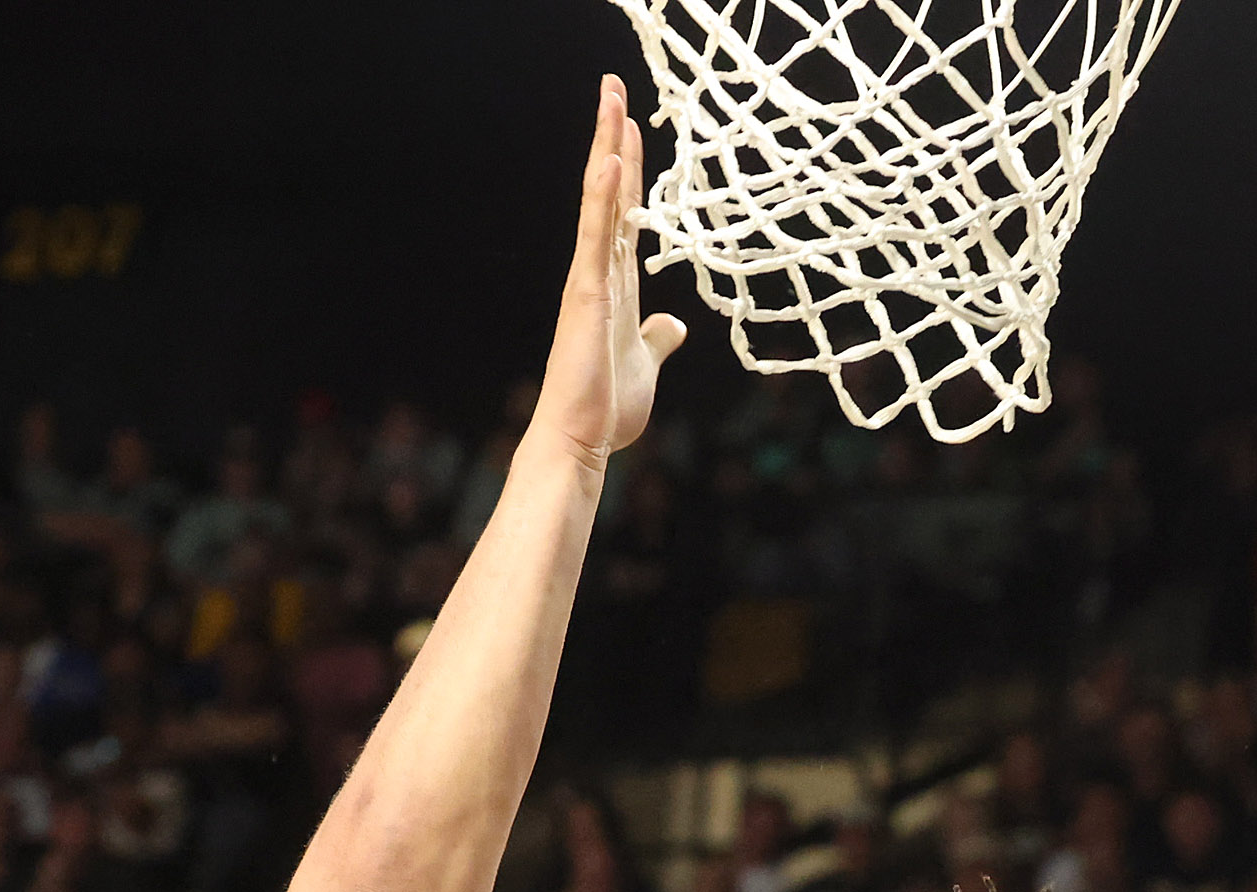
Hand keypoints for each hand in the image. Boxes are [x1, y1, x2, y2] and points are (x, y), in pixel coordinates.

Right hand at [530, 77, 688, 473]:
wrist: (581, 440)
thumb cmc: (606, 407)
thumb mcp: (648, 362)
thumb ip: (658, 337)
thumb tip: (675, 322)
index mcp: (616, 282)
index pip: (625, 211)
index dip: (630, 167)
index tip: (632, 124)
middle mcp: (599, 271)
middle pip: (609, 192)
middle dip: (613, 138)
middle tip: (613, 86)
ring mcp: (590, 280)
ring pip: (599, 202)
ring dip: (606, 149)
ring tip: (609, 100)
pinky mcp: (586, 297)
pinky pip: (596, 240)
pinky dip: (603, 201)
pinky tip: (608, 162)